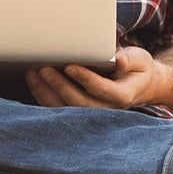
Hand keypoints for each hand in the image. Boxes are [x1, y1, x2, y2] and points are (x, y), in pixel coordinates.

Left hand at [26, 46, 163, 109]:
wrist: (138, 87)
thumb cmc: (137, 69)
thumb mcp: (140, 60)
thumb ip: (131, 59)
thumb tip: (120, 60)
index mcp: (122, 96)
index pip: (101, 89)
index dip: (84, 78)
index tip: (69, 66)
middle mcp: (106, 109)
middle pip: (79, 102)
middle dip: (59, 85)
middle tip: (44, 68)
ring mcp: (91, 114)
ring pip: (65, 108)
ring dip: (46, 92)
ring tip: (32, 73)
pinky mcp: (79, 113)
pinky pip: (58, 109)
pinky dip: (43, 96)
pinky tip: (33, 81)